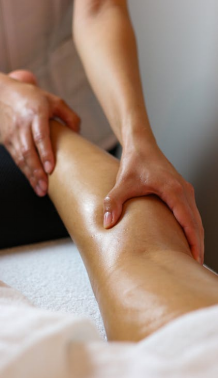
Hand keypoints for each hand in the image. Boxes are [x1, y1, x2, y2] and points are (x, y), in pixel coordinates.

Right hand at [0, 70, 79, 195]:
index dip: (45, 153)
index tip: (51, 169)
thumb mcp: (53, 100)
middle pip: (28, 151)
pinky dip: (25, 172)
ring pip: (21, 158)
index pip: (40, 136)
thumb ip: (69, 115)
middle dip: (37, 172)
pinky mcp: (7, 140)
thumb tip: (78, 134)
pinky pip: (16, 159)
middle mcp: (22, 124)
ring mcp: (13, 133)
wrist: (1, 92)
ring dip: (30, 176)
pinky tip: (33, 182)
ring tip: (41, 190)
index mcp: (36, 113)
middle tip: (45, 188)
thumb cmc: (32, 97)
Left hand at [103, 138, 203, 263]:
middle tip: (195, 267)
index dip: (192, 240)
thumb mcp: (122, 183)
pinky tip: (187, 240)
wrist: (142, 146)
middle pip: (196, 223)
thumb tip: (107, 223)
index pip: (188, 220)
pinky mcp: (182, 191)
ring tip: (193, 258)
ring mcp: (185, 191)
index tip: (195, 258)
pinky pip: (192, 213)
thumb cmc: (134, 163)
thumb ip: (113, 202)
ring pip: (196, 219)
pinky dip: (193, 228)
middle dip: (197, 245)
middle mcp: (184, 190)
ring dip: (196, 237)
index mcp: (173, 190)